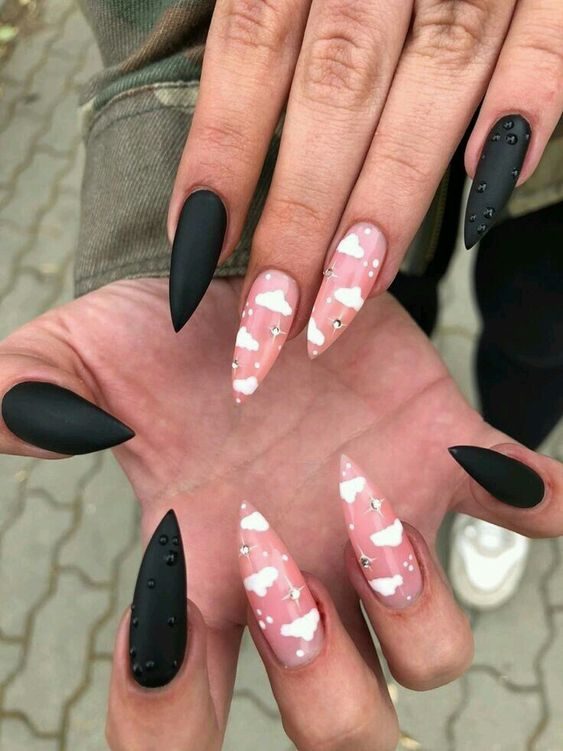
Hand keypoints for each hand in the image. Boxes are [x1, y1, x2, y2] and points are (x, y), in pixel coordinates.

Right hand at [1, 277, 560, 747]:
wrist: (241, 276)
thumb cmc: (163, 335)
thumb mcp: (80, 360)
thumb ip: (22, 396)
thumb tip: (2, 415)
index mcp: (203, 572)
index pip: (176, 716)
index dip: (164, 724)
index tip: (158, 646)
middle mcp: (301, 571)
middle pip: (340, 719)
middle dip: (322, 687)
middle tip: (281, 573)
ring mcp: (382, 518)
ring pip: (433, 645)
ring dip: (415, 610)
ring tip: (373, 518)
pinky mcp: (441, 448)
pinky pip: (526, 501)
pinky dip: (547, 503)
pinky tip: (538, 491)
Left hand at [167, 0, 562, 397]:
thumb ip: (267, 16)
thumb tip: (224, 136)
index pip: (251, 49)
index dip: (219, 155)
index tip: (192, 255)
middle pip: (333, 91)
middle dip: (299, 218)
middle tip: (270, 325)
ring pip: (428, 84)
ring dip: (388, 201)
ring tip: (348, 300)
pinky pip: (549, 42)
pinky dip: (522, 110)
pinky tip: (482, 198)